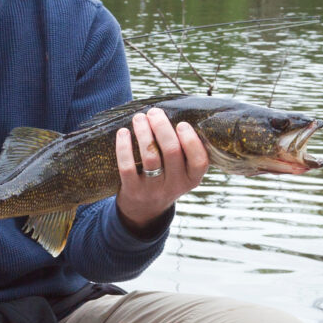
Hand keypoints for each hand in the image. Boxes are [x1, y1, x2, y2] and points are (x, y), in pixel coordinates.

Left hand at [114, 108, 207, 234]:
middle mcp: (175, 185)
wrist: (144, 210)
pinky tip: (123, 132)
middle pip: (172, 152)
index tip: (181, 124)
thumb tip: (174, 113)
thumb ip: (184, 151)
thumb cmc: (165, 179)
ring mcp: (153, 189)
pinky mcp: (133, 190)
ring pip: (150, 156)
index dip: (191, 141)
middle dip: (162, 127)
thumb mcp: (181, 172)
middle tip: (154, 112)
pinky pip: (128, 166)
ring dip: (144, 132)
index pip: (199, 161)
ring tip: (139, 118)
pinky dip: (124, 147)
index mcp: (192, 179)